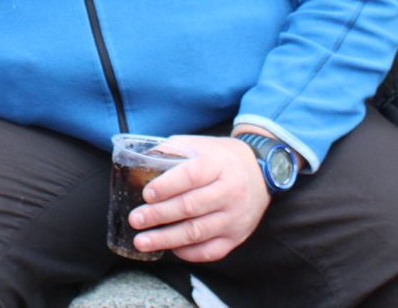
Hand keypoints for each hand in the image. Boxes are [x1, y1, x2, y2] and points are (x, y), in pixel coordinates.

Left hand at [127, 134, 269, 262]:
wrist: (261, 173)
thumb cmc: (221, 158)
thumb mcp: (199, 145)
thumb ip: (171, 151)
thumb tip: (139, 162)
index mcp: (219, 164)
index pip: (191, 176)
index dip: (167, 186)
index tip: (146, 194)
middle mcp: (230, 192)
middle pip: (191, 206)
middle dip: (159, 215)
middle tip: (135, 219)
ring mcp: (235, 217)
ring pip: (198, 232)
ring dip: (167, 239)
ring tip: (142, 241)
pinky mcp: (237, 237)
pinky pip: (211, 251)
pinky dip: (188, 252)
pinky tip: (170, 248)